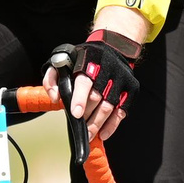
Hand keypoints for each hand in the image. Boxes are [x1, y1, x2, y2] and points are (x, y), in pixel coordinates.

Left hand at [47, 29, 139, 152]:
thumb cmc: (85, 58)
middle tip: (79, 129)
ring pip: (109, 107)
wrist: (114, 47)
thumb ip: (53, 78)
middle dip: (87, 116)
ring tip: (88, 135)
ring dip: (98, 124)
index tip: (76, 114)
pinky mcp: (130, 89)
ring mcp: (120, 81)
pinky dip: (112, 125)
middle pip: (97, 98)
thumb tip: (56, 98)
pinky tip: (103, 134)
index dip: (80, 99)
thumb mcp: (65, 61)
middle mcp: (107, 71)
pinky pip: (122, 111)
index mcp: (89, 62)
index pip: (85, 82)